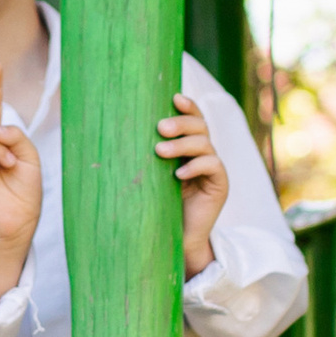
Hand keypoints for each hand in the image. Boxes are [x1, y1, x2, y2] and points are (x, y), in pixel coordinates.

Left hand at [157, 89, 228, 276]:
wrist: (175, 239)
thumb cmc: (156, 206)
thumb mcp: (148, 177)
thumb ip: (145, 156)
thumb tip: (116, 131)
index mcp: (187, 147)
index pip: (192, 119)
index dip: (187, 106)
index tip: (173, 97)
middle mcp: (203, 153)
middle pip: (200, 127)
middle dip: (181, 123)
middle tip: (159, 127)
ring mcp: (213, 169)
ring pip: (205, 144)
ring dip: (182, 144)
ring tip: (159, 151)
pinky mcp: (219, 185)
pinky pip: (213, 166)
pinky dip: (195, 167)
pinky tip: (178, 175)